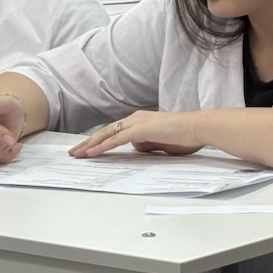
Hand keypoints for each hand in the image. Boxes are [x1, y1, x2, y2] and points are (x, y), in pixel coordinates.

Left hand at [68, 110, 205, 157]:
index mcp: (139, 121)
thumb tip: (137, 148)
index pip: (113, 131)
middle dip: (88, 142)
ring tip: (77, 154)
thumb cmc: (184, 137)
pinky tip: (92, 153)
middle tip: (74, 152)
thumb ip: (146, 144)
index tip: (87, 149)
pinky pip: (116, 140)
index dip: (98, 140)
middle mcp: (135, 118)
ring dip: (90, 145)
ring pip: (107, 134)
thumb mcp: (160, 143)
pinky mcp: (141, 129)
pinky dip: (103, 147)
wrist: (198, 128)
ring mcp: (137, 122)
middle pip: (105, 131)